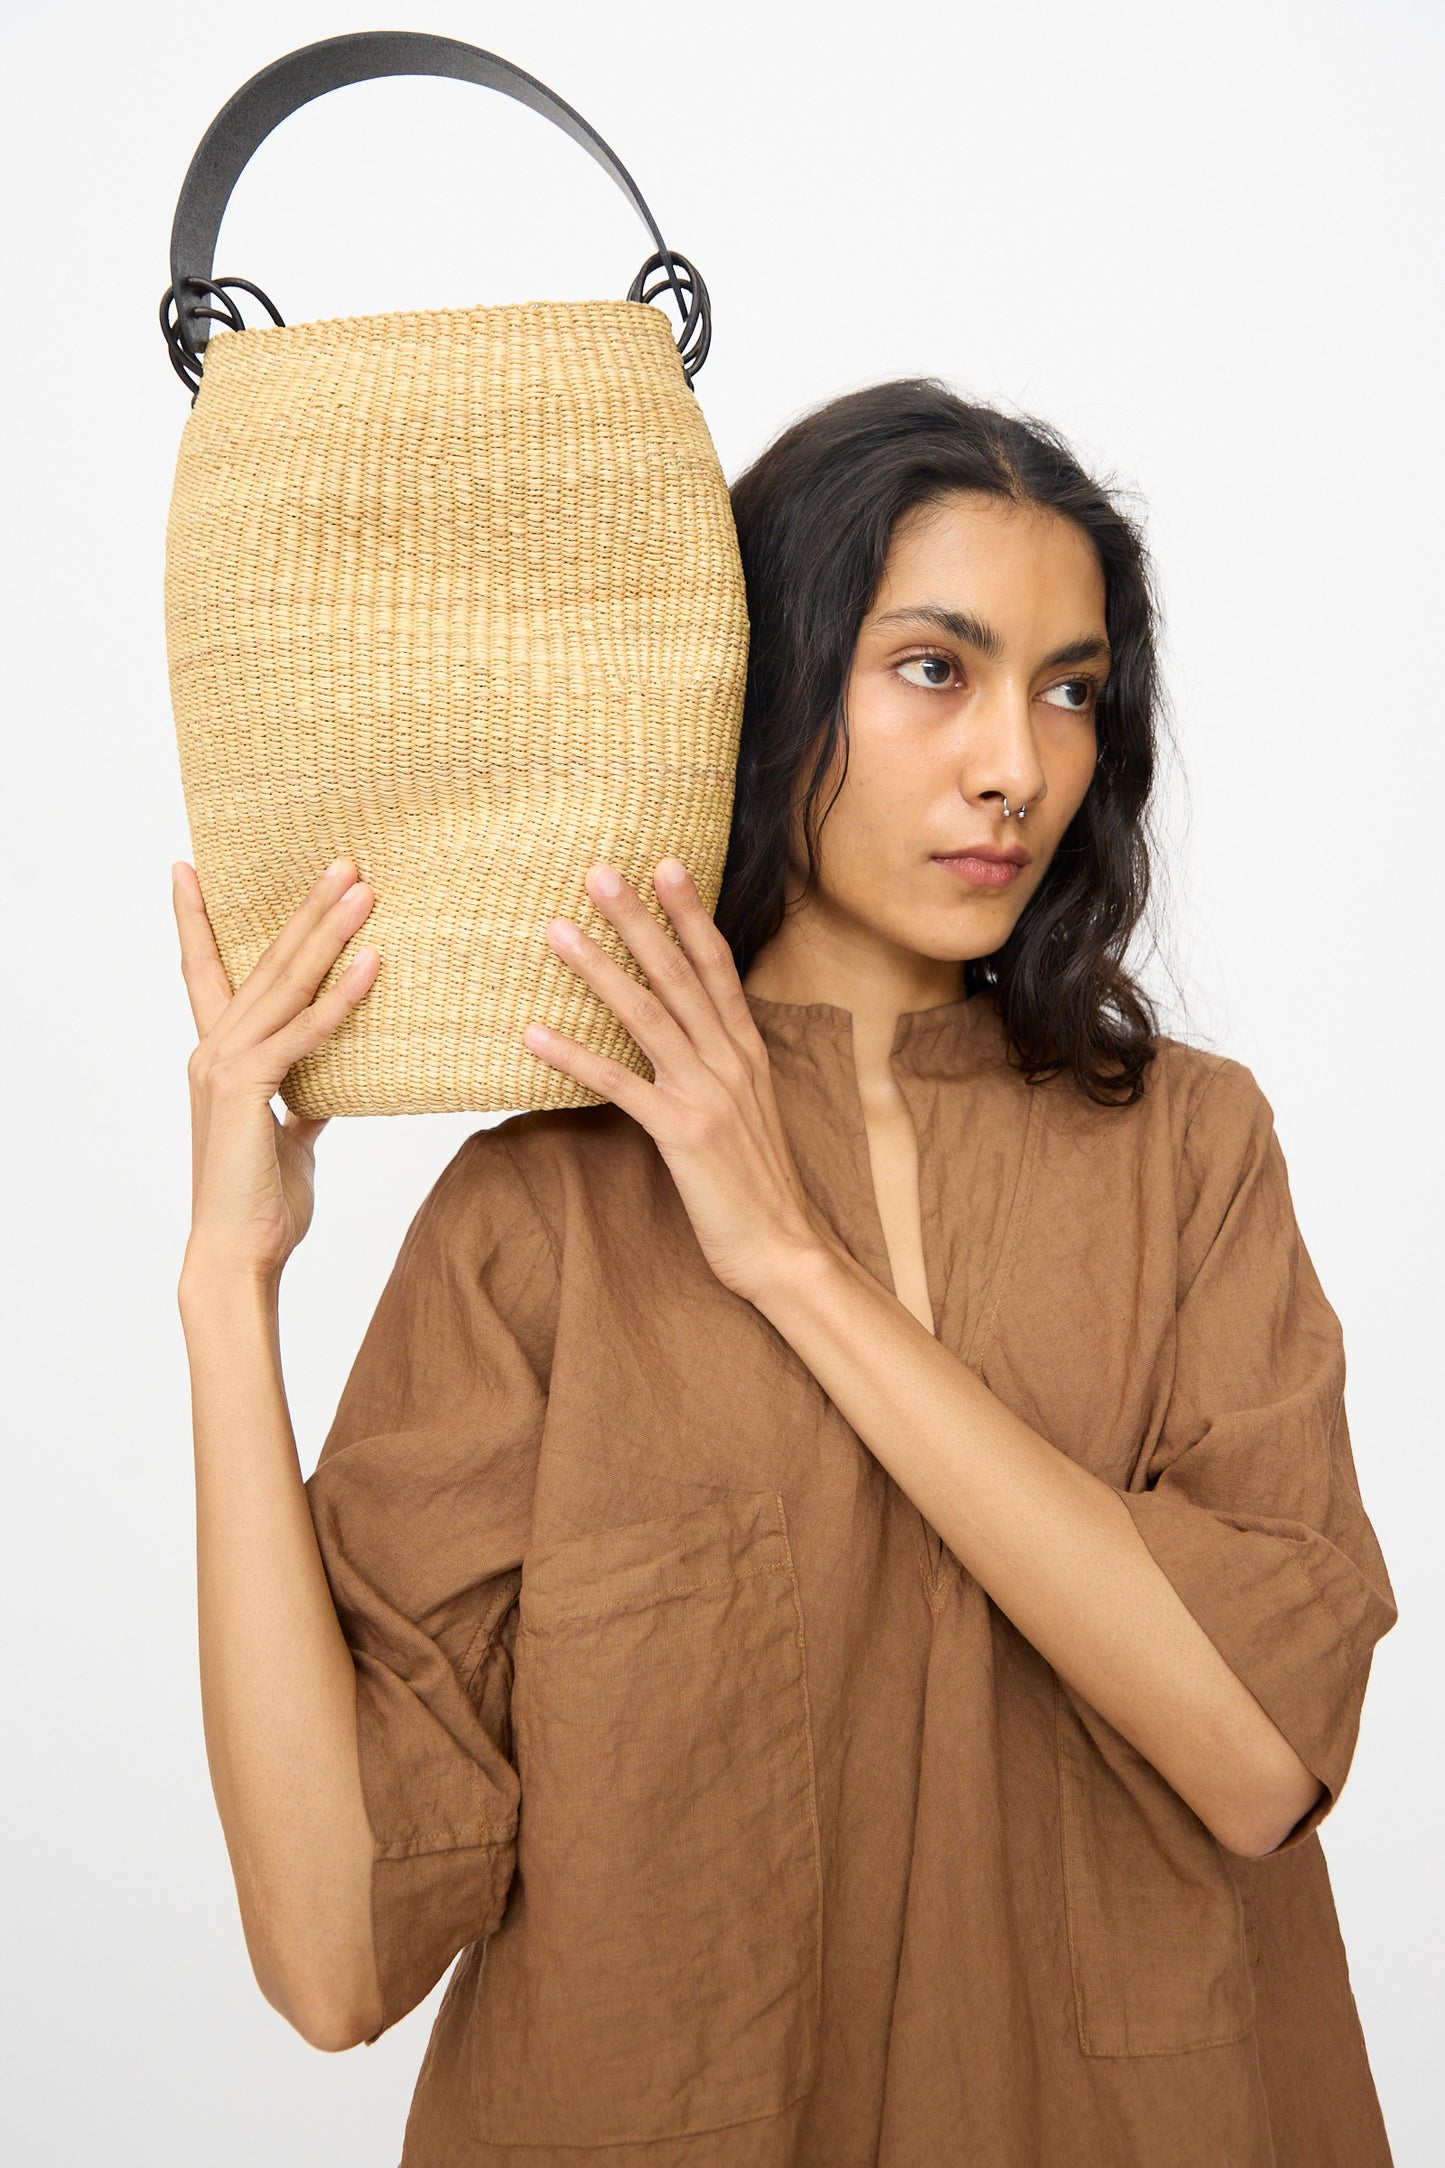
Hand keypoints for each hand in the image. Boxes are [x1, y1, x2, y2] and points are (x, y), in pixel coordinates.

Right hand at [173, 855, 380, 1287]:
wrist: (238, 1255)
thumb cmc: (262, 1202)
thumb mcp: (291, 1137)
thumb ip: (305, 1098)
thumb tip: (328, 1084)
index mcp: (219, 1056)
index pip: (206, 971)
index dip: (198, 920)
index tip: (187, 869)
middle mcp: (212, 1049)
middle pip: (263, 962)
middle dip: (305, 909)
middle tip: (344, 862)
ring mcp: (224, 1065)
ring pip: (284, 984)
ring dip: (328, 933)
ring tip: (364, 889)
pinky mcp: (245, 1088)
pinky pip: (304, 1033)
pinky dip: (341, 998)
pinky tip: (373, 964)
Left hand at [523, 858, 830, 1303]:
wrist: (784, 1247)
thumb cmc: (756, 1183)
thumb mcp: (745, 1110)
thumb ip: (718, 1065)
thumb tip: (684, 1032)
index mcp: (747, 1051)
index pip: (716, 965)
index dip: (690, 913)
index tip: (664, 864)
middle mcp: (730, 1061)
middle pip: (679, 975)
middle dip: (639, 919)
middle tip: (598, 871)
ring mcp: (708, 1095)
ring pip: (648, 1017)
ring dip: (600, 969)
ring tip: (558, 930)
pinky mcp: (683, 1134)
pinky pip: (621, 1087)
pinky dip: (576, 1058)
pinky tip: (534, 1034)